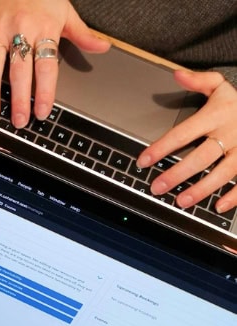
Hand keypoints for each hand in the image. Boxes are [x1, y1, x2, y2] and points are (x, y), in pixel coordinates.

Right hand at [0, 0, 109, 127]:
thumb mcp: (65, 11)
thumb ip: (82, 34)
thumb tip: (102, 48)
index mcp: (45, 29)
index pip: (46, 67)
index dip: (44, 91)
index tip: (42, 111)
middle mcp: (21, 31)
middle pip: (20, 71)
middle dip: (19, 98)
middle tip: (19, 120)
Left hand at [137, 70, 236, 212]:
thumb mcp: (222, 85)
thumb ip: (200, 81)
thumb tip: (177, 74)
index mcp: (218, 115)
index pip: (183, 133)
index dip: (161, 147)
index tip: (143, 160)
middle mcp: (231, 133)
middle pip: (201, 157)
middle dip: (177, 174)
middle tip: (157, 187)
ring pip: (223, 172)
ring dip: (202, 189)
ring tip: (181, 201)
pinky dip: (235, 195)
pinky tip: (218, 206)